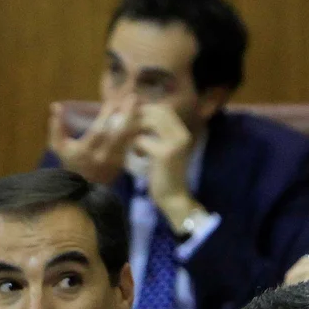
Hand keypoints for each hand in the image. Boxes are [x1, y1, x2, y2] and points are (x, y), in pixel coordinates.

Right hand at [48, 96, 140, 186]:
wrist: (82, 186)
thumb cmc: (70, 161)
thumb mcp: (59, 147)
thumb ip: (57, 128)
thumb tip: (56, 107)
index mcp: (85, 151)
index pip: (98, 131)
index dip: (106, 116)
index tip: (112, 102)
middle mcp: (101, 157)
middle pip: (118, 134)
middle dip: (127, 115)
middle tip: (133, 98)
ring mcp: (113, 162)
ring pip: (128, 140)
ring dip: (135, 121)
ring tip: (140, 106)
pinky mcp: (122, 163)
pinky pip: (131, 145)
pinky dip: (136, 131)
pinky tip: (140, 119)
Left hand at [133, 102, 200, 222]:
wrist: (173, 198)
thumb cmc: (165, 177)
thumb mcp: (164, 151)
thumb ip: (158, 136)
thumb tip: (140, 121)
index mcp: (182, 133)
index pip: (164, 110)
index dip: (147, 110)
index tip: (133, 118)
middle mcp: (181, 134)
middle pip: (157, 112)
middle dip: (139, 116)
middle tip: (126, 126)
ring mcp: (174, 143)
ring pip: (148, 122)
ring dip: (135, 129)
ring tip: (130, 140)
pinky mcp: (164, 154)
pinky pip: (142, 140)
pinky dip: (134, 145)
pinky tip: (136, 155)